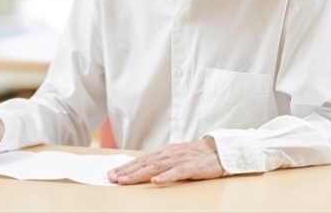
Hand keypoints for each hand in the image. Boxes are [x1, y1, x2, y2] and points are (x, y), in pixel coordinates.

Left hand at [107, 137, 223, 184]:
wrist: (219, 150)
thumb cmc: (196, 155)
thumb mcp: (175, 156)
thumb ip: (160, 162)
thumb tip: (141, 169)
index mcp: (164, 152)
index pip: (140, 159)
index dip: (125, 167)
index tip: (111, 174)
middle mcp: (169, 154)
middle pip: (144, 163)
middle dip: (126, 171)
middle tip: (111, 178)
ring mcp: (180, 160)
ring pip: (155, 167)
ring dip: (138, 174)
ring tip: (125, 181)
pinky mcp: (192, 167)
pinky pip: (177, 173)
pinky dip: (166, 177)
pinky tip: (155, 181)